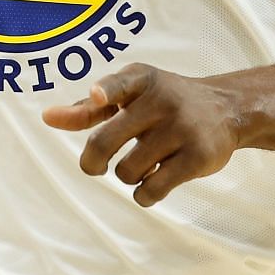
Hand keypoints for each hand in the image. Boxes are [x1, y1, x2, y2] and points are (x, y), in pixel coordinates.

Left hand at [42, 64, 242, 206]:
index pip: (120, 83)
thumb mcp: (131, 96)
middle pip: (104, 142)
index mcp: (142, 80)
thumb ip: (89, 109)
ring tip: (144, 164)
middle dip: (92, 163)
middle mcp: (163, 100)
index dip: (106, 91)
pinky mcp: (198, 156)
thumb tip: (48, 117)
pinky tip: (155, 181)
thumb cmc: (164, 104)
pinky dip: (144, 194)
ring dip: (128, 176)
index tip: (97, 96)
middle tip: (96, 167)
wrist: (227, 109)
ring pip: (127, 172)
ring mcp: (183, 128)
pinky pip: (152, 190)